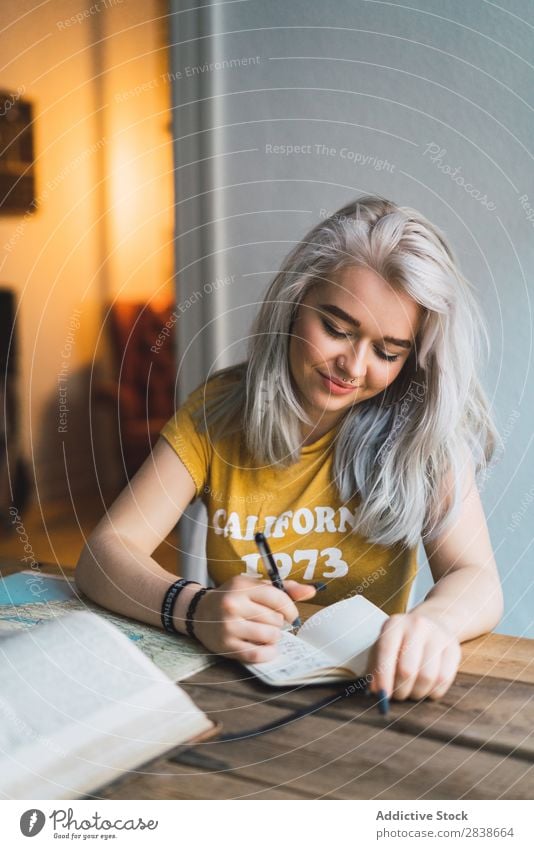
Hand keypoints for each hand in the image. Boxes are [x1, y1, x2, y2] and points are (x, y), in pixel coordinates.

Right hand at [192, 574, 316, 663]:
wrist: (199, 612)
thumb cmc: (233, 598)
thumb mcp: (254, 586)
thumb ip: (283, 589)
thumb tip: (311, 591)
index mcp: (242, 586)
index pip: (279, 598)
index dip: (290, 609)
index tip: (289, 614)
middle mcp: (233, 604)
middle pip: (275, 619)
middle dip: (278, 623)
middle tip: (268, 622)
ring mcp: (228, 626)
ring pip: (269, 637)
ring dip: (273, 638)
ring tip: (265, 633)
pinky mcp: (226, 646)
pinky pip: (257, 654)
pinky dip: (266, 653)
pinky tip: (265, 648)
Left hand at [366, 611, 460, 701]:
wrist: (431, 625)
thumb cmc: (401, 643)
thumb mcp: (382, 649)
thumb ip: (375, 669)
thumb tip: (376, 692)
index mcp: (394, 624)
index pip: (386, 651)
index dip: (383, 677)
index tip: (383, 697)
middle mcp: (417, 625)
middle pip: (407, 669)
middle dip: (400, 690)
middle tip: (398, 696)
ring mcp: (438, 635)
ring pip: (427, 677)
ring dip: (417, 693)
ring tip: (412, 691)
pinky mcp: (454, 648)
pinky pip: (444, 680)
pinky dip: (433, 692)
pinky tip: (427, 688)